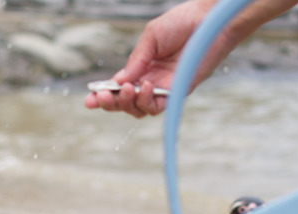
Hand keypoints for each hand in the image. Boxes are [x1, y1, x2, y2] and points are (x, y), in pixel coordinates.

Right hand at [85, 0, 297, 117]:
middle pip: (126, 103)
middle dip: (111, 104)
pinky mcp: (179, 92)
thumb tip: (118, 82)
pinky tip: (146, 86)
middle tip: (103, 98)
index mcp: (140, 67)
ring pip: (140, 110)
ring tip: (128, 89)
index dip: (103, 95)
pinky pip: (159, 107)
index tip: (89, 100)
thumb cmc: (181, 23)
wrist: (207, 20)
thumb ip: (136, 61)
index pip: (118, 87)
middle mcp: (150, 81)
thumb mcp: (151, 38)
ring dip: (128, 103)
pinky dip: (148, 100)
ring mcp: (164, 88)